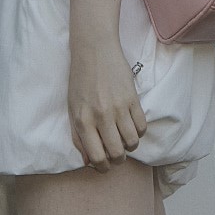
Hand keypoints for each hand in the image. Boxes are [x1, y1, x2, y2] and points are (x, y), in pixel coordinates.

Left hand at [67, 28, 147, 170]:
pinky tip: (131, 124)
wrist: (94, 48)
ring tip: (124, 137)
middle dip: (118, 158)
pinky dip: (139, 131)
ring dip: (130, 145)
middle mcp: (101, 116)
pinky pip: (142, 126)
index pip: (97, 157)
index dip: (102, 166)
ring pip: (133, 142)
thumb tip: (88, 161)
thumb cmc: (80, 79)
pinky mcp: (133, 98)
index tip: (105, 163)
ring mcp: (119, 107)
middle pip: (117, 153)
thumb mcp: (72, 108)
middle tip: (117, 151)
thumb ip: (78, 136)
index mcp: (83, 120)